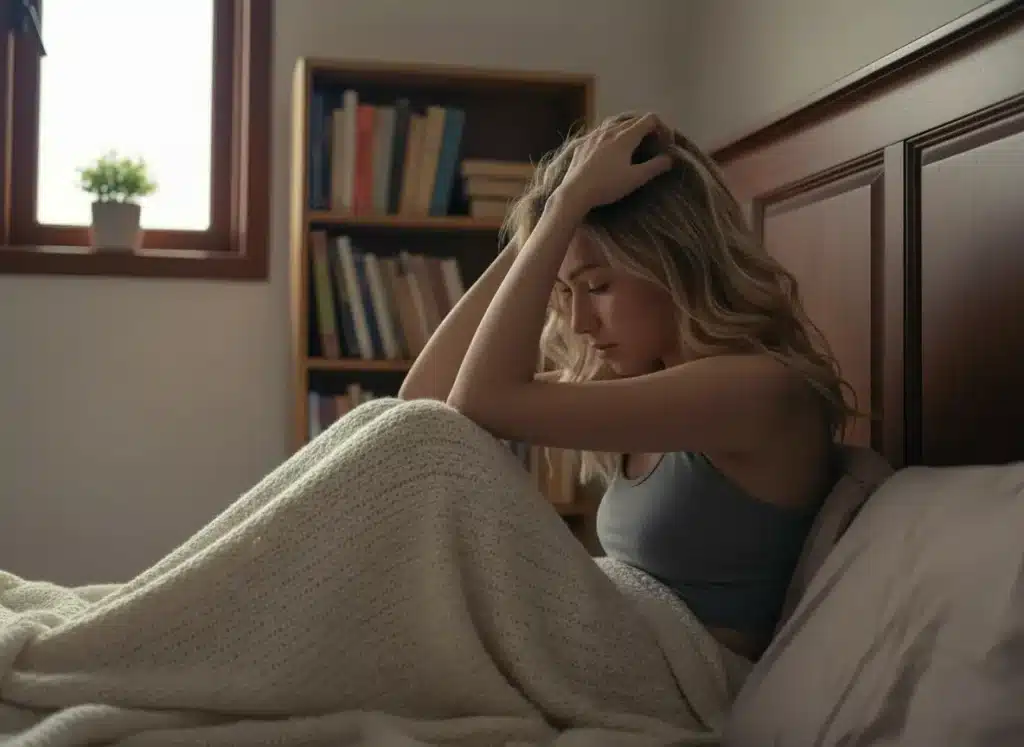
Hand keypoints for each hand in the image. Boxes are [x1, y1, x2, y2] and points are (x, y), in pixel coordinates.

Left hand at [556, 113, 673, 214]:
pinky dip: (613, 134)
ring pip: (616, 122)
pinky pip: (602, 131)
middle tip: (653, 143)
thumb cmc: (608, 185)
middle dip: (648, 127)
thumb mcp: (635, 178)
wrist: (575, 192)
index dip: (662, 128)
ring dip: (629, 128)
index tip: (665, 143)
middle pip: (634, 119)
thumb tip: (669, 158)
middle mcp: (610, 129)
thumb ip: (655, 166)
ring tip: (633, 142)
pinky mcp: (584, 142)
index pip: (650, 119)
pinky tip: (611, 147)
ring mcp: (595, 134)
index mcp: (626, 136)